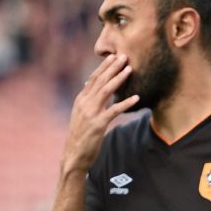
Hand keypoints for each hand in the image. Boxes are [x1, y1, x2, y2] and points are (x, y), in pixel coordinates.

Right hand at [62, 53, 138, 175]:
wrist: (74, 154)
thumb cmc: (81, 136)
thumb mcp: (82, 116)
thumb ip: (88, 102)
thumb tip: (90, 89)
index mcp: (81, 100)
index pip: (93, 79)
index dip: (103, 67)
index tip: (113, 56)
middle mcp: (84, 103)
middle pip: (100, 81)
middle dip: (112, 68)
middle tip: (124, 56)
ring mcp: (90, 113)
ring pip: (106, 91)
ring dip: (119, 79)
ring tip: (129, 69)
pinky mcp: (98, 125)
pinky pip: (114, 111)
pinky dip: (125, 103)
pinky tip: (136, 98)